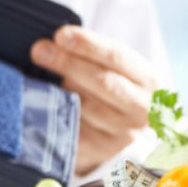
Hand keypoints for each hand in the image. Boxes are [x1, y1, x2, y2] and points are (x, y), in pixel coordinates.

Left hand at [32, 25, 159, 174]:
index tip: (60, 35)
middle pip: (102, 82)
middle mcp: (142, 108)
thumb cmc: (111, 86)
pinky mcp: (102, 151)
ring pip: (85, 106)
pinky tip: (41, 104)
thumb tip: (55, 41)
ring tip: (44, 79)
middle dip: (68, 63)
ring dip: (62, 90)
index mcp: (148, 79)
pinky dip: (55, 114)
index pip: (117, 57)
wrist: (122, 127)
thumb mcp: (112, 67)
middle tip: (39, 51)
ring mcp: (124, 133)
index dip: (87, 44)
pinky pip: (73, 129)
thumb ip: (91, 54)